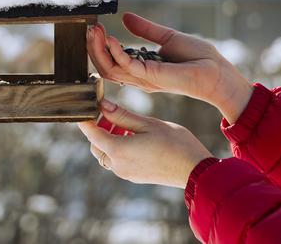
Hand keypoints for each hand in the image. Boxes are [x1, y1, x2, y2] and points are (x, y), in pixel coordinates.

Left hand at [78, 99, 211, 187]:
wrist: (195, 170)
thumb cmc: (175, 143)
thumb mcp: (148, 123)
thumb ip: (122, 116)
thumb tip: (103, 105)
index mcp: (118, 150)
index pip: (91, 134)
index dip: (85, 120)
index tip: (85, 109)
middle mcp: (118, 165)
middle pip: (96, 145)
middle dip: (99, 129)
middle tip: (111, 114)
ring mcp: (126, 173)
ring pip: (106, 154)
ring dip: (109, 139)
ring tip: (125, 125)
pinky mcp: (134, 176)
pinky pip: (117, 161)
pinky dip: (118, 148)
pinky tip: (134, 137)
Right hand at [87, 12, 251, 123]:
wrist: (218, 72)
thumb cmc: (199, 59)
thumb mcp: (167, 38)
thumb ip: (145, 30)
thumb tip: (125, 18)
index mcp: (142, 68)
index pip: (111, 61)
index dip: (100, 46)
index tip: (96, 28)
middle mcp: (140, 76)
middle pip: (105, 67)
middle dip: (94, 48)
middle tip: (90, 29)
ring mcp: (145, 79)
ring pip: (109, 69)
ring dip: (99, 49)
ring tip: (95, 31)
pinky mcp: (153, 76)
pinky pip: (127, 66)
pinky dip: (116, 51)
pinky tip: (110, 38)